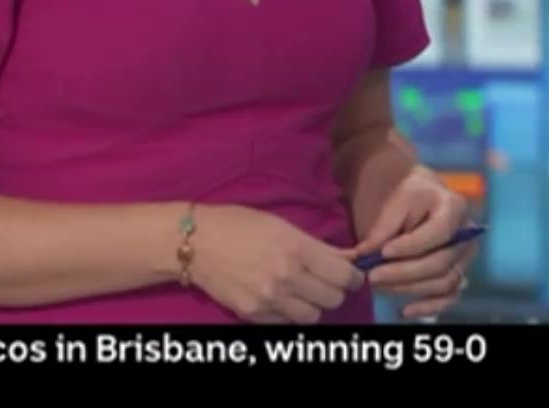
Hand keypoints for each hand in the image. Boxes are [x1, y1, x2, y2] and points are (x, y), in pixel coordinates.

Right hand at [183, 205, 364, 323]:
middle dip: (333, 290)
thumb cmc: (238, 224)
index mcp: (297, 248)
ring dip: (312, 305)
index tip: (350, 276)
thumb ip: (317, 246)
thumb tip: (348, 259)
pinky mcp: (253, 314)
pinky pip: (286, 324)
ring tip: (301, 292)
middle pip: (333, 299)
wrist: (195, 242)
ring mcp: (270, 299)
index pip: (345, 276)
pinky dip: (288, 314)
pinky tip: (280, 298)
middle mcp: (287, 276)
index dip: (353, 277)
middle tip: (324, 282)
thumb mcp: (281, 225)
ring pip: (313, 316)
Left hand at [347, 170, 478, 318]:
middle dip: (404, 272)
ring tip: (379, 285)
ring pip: (443, 283)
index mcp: (454, 208)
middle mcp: (467, 236)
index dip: (411, 246)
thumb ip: (382, 228)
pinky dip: (428, 308)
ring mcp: (465, 258)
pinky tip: (404, 311)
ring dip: (409, 289)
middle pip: (440, 263)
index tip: (383, 252)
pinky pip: (449, 298)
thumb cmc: (407, 196)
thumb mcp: (394, 203)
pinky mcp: (458, 275)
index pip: (438, 232)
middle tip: (373, 275)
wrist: (418, 199)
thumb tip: (364, 255)